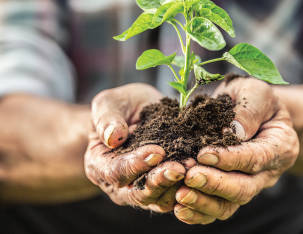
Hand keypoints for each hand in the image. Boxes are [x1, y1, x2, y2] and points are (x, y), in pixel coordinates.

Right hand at [84, 83, 187, 211]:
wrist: (138, 112)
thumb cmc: (120, 107)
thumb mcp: (109, 103)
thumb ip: (106, 118)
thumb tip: (113, 137)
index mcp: (100, 165)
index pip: (116, 173)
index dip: (136, 165)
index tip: (158, 151)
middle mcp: (119, 184)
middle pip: (138, 194)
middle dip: (160, 181)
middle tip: (180, 168)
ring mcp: (143, 189)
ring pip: (160, 199)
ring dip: (178, 185)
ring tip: (193, 166)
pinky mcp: (164, 188)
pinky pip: (176, 194)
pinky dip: (189, 185)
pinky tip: (202, 169)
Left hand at [174, 77, 298, 223]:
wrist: (248, 110)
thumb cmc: (252, 97)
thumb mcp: (254, 91)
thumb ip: (249, 109)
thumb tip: (233, 132)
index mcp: (281, 146)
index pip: (256, 158)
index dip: (230, 159)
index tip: (204, 154)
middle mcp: (270, 172)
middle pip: (245, 188)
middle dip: (215, 184)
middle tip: (189, 176)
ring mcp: (251, 185)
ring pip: (230, 205)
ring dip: (204, 202)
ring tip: (180, 194)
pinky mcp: (233, 192)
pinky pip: (217, 209)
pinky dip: (199, 211)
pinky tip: (180, 208)